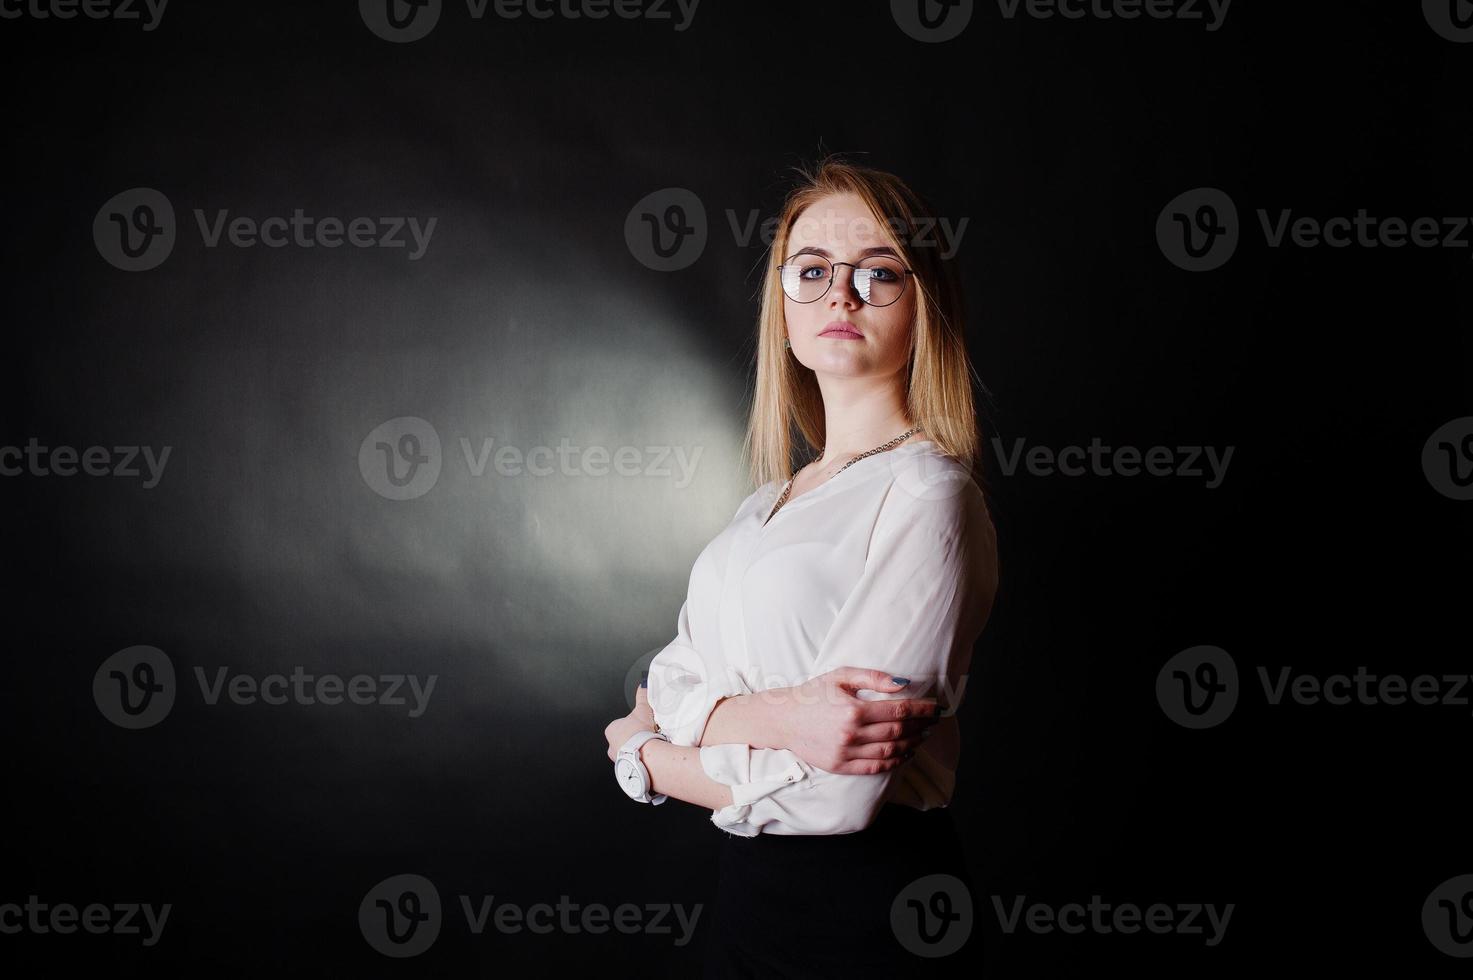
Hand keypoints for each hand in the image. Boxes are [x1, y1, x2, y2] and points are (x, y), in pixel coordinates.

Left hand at [604, 683, 658, 761]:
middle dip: (635, 739)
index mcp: (611, 731)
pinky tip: (651, 759)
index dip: (633, 724)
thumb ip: (642, 696)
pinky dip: (642, 762)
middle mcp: (611, 747)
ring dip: (638, 751)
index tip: (643, 725)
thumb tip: (643, 685)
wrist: (648, 757)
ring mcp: (619, 761)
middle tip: (647, 736)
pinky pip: (635, 765)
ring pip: (629, 753)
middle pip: (624, 740)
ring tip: (651, 748)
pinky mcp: (627, 772)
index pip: (620, 725)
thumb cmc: (640, 734)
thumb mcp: (643, 710)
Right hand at [771, 667, 941, 774]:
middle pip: (898, 732)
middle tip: (934, 720)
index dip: (921, 710)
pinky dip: (894, 761)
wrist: (783, 719)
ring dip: (912, 744)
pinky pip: (875, 768)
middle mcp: (851, 734)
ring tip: (923, 736)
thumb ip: (872, 677)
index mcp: (853, 710)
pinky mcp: (841, 767)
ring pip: (890, 751)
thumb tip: (902, 683)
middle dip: (921, 725)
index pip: (898, 711)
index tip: (936, 707)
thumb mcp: (839, 677)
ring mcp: (846, 753)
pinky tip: (905, 753)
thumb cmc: (812, 694)